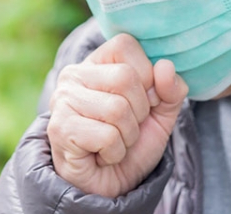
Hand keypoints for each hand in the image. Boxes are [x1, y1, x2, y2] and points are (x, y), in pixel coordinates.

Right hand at [47, 34, 187, 197]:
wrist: (108, 186)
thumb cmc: (130, 144)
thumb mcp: (160, 114)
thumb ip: (170, 90)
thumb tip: (165, 66)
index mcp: (96, 62)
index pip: (125, 45)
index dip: (145, 75)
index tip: (140, 101)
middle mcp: (74, 75)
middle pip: (125, 77)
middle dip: (139, 112)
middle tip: (126, 128)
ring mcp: (63, 100)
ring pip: (117, 109)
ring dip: (127, 136)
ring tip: (114, 143)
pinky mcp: (60, 129)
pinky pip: (107, 136)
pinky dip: (115, 152)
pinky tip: (102, 155)